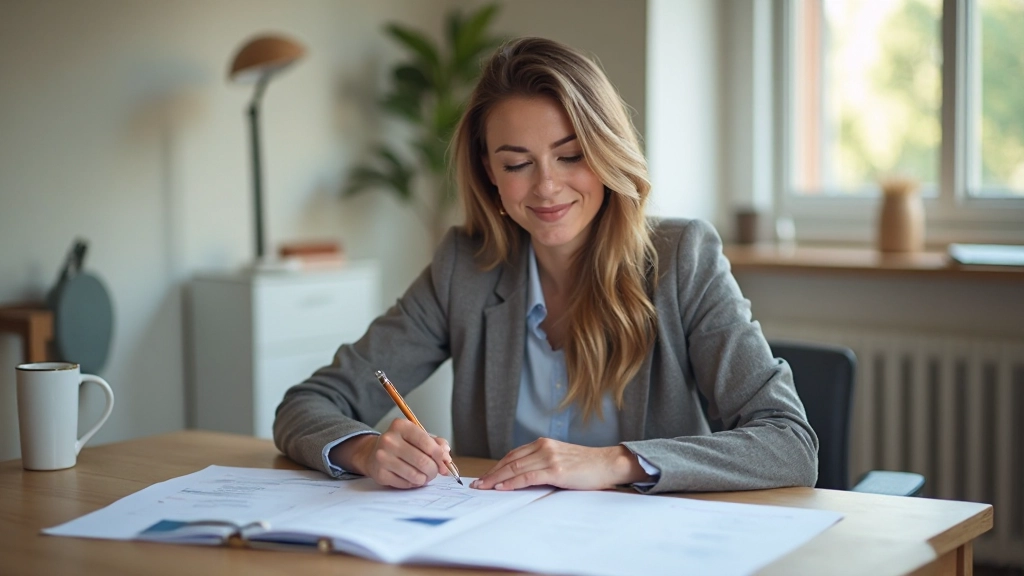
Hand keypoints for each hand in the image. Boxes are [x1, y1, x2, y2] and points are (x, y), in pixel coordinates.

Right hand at [331, 419, 451, 488]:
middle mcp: (389, 440)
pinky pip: (405, 484)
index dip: (440, 456)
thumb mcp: (417, 436)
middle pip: (422, 461)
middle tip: (435, 472)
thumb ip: (435, 443)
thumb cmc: (401, 444)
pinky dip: (413, 484)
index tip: (445, 462)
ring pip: (415, 475)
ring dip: (425, 479)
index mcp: (401, 426)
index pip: (427, 443)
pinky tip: (412, 478)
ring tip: (424, 476)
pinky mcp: (380, 473)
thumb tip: (446, 456)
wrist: (373, 453)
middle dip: (434, 470)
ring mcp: (382, 457)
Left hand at [470, 438, 650, 490]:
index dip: (497, 466)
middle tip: (478, 484)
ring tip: (484, 487)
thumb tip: (522, 477)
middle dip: (492, 473)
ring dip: (497, 479)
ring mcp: (549, 458)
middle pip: (510, 461)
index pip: (513, 455)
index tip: (485, 476)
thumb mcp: (561, 460)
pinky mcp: (556, 470)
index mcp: (544, 443)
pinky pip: (528, 476)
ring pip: (515, 468)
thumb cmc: (587, 465)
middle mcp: (544, 447)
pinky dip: (512, 482)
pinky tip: (502, 488)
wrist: (608, 464)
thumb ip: (543, 464)